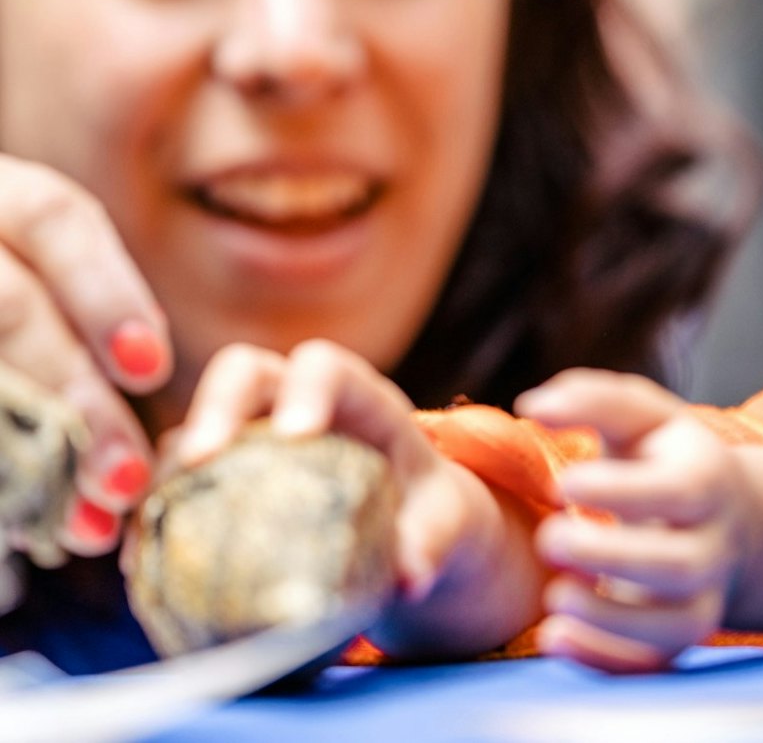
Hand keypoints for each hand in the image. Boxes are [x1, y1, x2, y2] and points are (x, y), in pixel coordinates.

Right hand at [0, 157, 169, 557]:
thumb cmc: (13, 303)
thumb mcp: (31, 272)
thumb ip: (75, 304)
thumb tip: (142, 372)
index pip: (56, 215)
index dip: (109, 291)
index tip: (152, 369)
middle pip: (9, 306)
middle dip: (74, 397)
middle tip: (127, 480)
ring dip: (22, 456)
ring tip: (78, 524)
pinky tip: (14, 532)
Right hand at [171, 339, 472, 598]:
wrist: (403, 529)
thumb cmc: (427, 511)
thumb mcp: (444, 521)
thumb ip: (431, 540)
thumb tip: (410, 577)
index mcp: (356, 396)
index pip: (325, 366)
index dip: (307, 388)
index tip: (296, 434)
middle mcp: (292, 401)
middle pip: (242, 372)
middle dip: (217, 406)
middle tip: (201, 460)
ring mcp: (247, 436)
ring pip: (194, 426)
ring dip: (169, 467)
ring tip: (151, 523)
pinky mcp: (215, 479)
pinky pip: (171, 485)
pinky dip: (153, 514)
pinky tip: (138, 557)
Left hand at [517, 369, 748, 672]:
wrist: (717, 516)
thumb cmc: (660, 453)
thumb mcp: (638, 415)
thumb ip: (590, 399)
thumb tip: (532, 405)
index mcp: (707, 479)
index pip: (679, 491)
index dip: (622, 491)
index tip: (563, 482)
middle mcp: (713, 544)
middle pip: (677, 564)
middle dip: (610, 557)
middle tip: (549, 539)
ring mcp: (702, 599)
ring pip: (671, 627)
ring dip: (608, 619)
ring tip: (553, 595)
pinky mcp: (678, 640)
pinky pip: (650, 666)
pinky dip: (603, 660)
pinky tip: (552, 637)